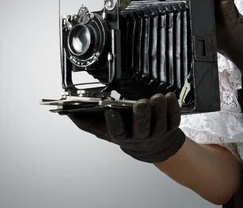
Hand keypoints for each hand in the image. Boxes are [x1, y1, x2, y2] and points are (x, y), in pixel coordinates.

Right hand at [66, 92, 184, 162]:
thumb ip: (90, 122)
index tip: (110, 111)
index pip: (117, 133)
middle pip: (142, 128)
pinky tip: (170, 96)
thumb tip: (69, 113)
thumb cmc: (128, 132)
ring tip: (158, 97)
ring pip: (160, 122)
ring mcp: (158, 132)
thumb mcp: (108, 131)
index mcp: (124, 137)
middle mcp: (141, 136)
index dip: (113, 123)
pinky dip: (173, 107)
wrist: (154, 146)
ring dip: (159, 108)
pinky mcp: (171, 126)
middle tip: (141, 102)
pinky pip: (174, 117)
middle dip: (142, 115)